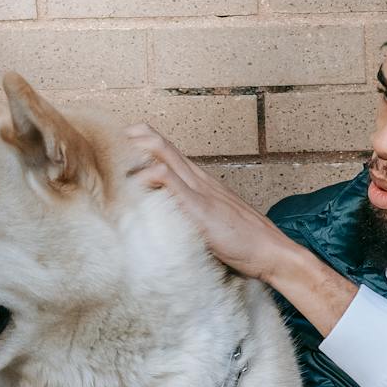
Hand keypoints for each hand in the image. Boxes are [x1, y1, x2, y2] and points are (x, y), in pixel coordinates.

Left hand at [123, 123, 296, 280]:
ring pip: (166, 155)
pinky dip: (153, 175)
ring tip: (118, 151)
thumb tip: (172, 217)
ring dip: (140, 149)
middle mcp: (200, 179)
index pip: (171, 152)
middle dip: (137, 136)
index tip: (126, 142)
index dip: (147, 141)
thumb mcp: (213, 220)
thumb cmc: (245, 240)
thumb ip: (193, 213)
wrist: (271, 250)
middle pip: (164, 146)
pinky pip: (173, 182)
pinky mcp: (200, 207)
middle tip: (116, 135)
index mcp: (202, 181)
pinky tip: (139, 178)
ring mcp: (200, 190)